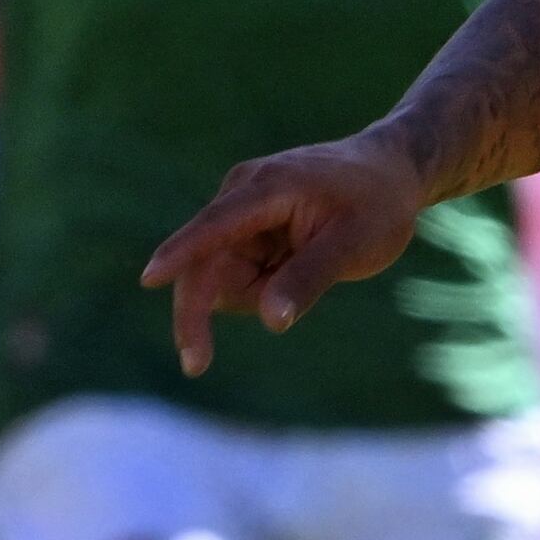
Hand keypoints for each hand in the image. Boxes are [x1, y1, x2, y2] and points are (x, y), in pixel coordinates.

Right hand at [141, 133, 431, 375]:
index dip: (181, 253)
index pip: (214, 225)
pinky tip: (301, 265)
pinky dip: (265, 289)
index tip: (150, 278)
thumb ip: (310, 278)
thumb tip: (269, 320)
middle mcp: (241, 197)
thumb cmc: (376, 205)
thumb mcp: (354, 244)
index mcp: (266, 188)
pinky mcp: (246, 234)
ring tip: (315, 266)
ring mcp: (240, 216)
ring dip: (255, 296)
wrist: (389, 175)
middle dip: (198, 312)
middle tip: (197, 365)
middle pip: (202, 263)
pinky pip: (239, 278)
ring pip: (221, 277)